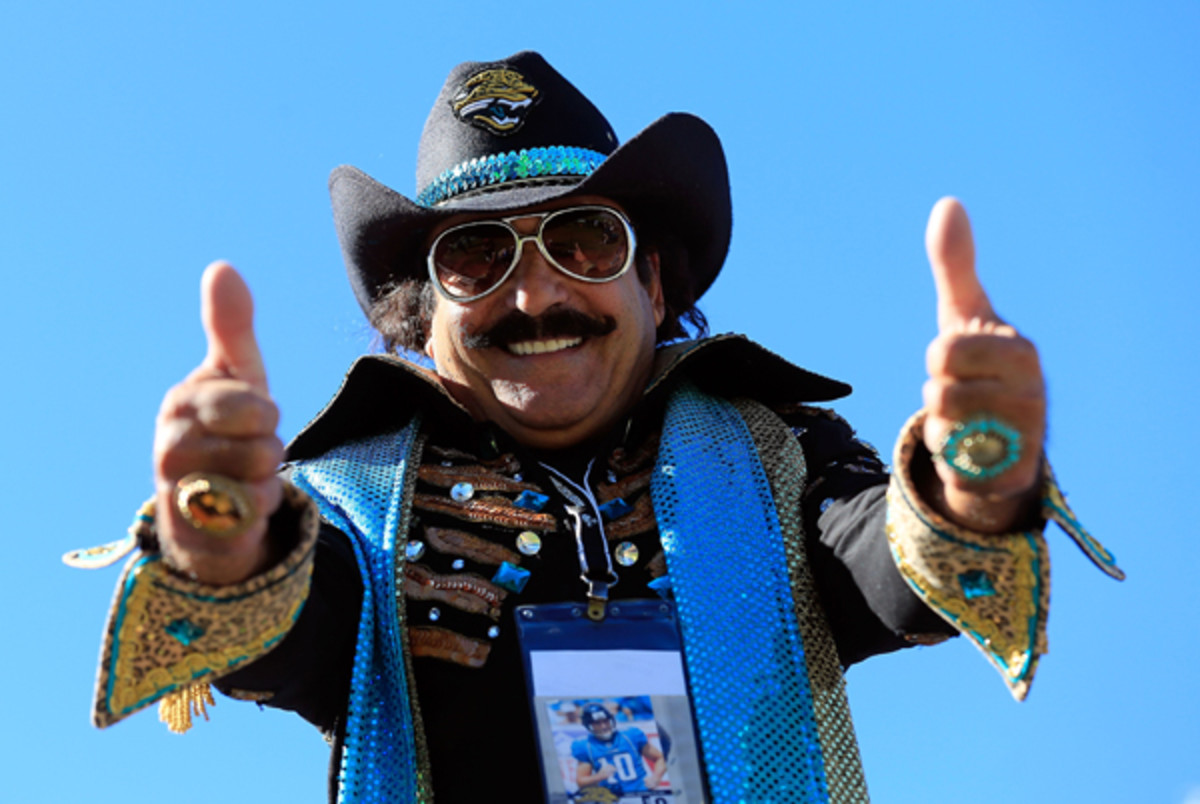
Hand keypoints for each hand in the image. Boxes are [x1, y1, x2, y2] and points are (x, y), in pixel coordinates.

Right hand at [153, 262, 283, 583]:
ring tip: (242, 479)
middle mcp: (168, 448)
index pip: (254, 406)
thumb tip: (220, 267)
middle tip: (248, 450)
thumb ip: (231, 327)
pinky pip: (249, 523)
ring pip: (258, 485)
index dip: (266, 414)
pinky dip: (257, 516)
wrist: (211, 502)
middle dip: (270, 449)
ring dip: (265, 483)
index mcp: (181, 404)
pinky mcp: (191, 535)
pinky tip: (241, 511)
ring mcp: (175, 494)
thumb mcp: (237, 375)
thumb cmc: (228, 426)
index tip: (249, 416)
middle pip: (262, 447)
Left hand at [922, 199, 1045, 531]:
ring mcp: (1026, 438)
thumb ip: (955, 265)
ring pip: (942, 433)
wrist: (1001, 430)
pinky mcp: (1012, 478)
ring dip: (940, 428)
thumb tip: (948, 203)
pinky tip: (972, 453)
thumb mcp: (963, 313)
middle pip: (937, 394)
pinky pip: (952, 470)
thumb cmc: (978, 361)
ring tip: (966, 420)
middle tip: (961, 392)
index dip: (937, 360)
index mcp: (1020, 351)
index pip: (943, 353)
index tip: (959, 360)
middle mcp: (1032, 395)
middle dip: (935, 394)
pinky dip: (950, 462)